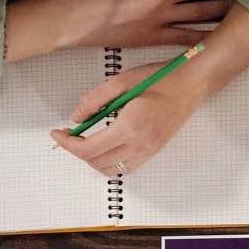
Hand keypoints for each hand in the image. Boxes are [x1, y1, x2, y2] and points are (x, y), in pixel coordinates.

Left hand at [50, 62, 203, 175]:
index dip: (68, 144)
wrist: (191, 85)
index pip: (89, 149)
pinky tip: (106, 146)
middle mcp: (139, 145)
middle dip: (77, 151)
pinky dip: (110, 162)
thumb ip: (95, 99)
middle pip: (97, 162)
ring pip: (111, 170)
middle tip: (69, 135)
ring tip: (86, 142)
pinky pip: (126, 168)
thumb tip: (77, 117)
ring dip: (93, 160)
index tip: (58, 133)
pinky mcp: (153, 151)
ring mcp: (148, 151)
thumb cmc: (161, 79)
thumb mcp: (121, 81)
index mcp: (129, 127)